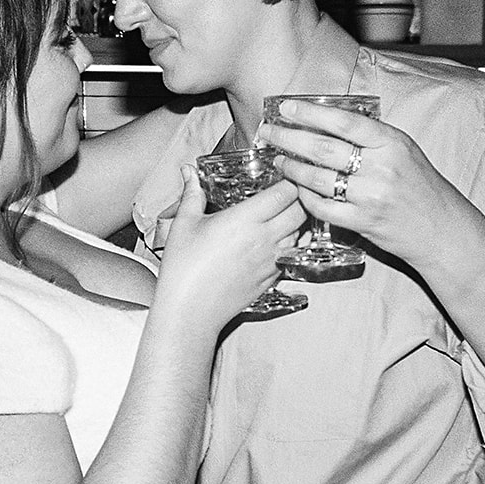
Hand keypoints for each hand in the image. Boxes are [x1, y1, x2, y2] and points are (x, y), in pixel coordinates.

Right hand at [155, 166, 303, 332]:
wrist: (189, 311)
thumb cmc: (184, 269)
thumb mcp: (184, 224)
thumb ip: (192, 194)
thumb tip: (189, 172)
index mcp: (245, 220)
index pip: (285, 193)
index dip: (289, 181)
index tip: (282, 176)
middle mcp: (264, 239)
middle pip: (301, 212)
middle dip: (298, 199)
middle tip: (286, 194)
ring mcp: (271, 261)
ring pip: (300, 235)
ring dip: (296, 223)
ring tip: (281, 217)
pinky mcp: (271, 279)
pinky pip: (291, 257)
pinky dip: (289, 246)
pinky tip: (274, 242)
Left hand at [260, 99, 453, 268]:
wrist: (441, 229)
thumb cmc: (421, 187)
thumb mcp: (404, 151)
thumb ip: (372, 137)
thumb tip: (329, 121)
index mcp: (392, 143)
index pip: (344, 122)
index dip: (311, 113)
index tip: (287, 108)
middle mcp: (382, 168)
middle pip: (324, 148)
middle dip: (289, 138)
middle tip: (268, 132)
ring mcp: (371, 197)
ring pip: (318, 178)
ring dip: (292, 168)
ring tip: (279, 159)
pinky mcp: (363, 222)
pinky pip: (323, 207)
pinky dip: (305, 197)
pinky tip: (297, 188)